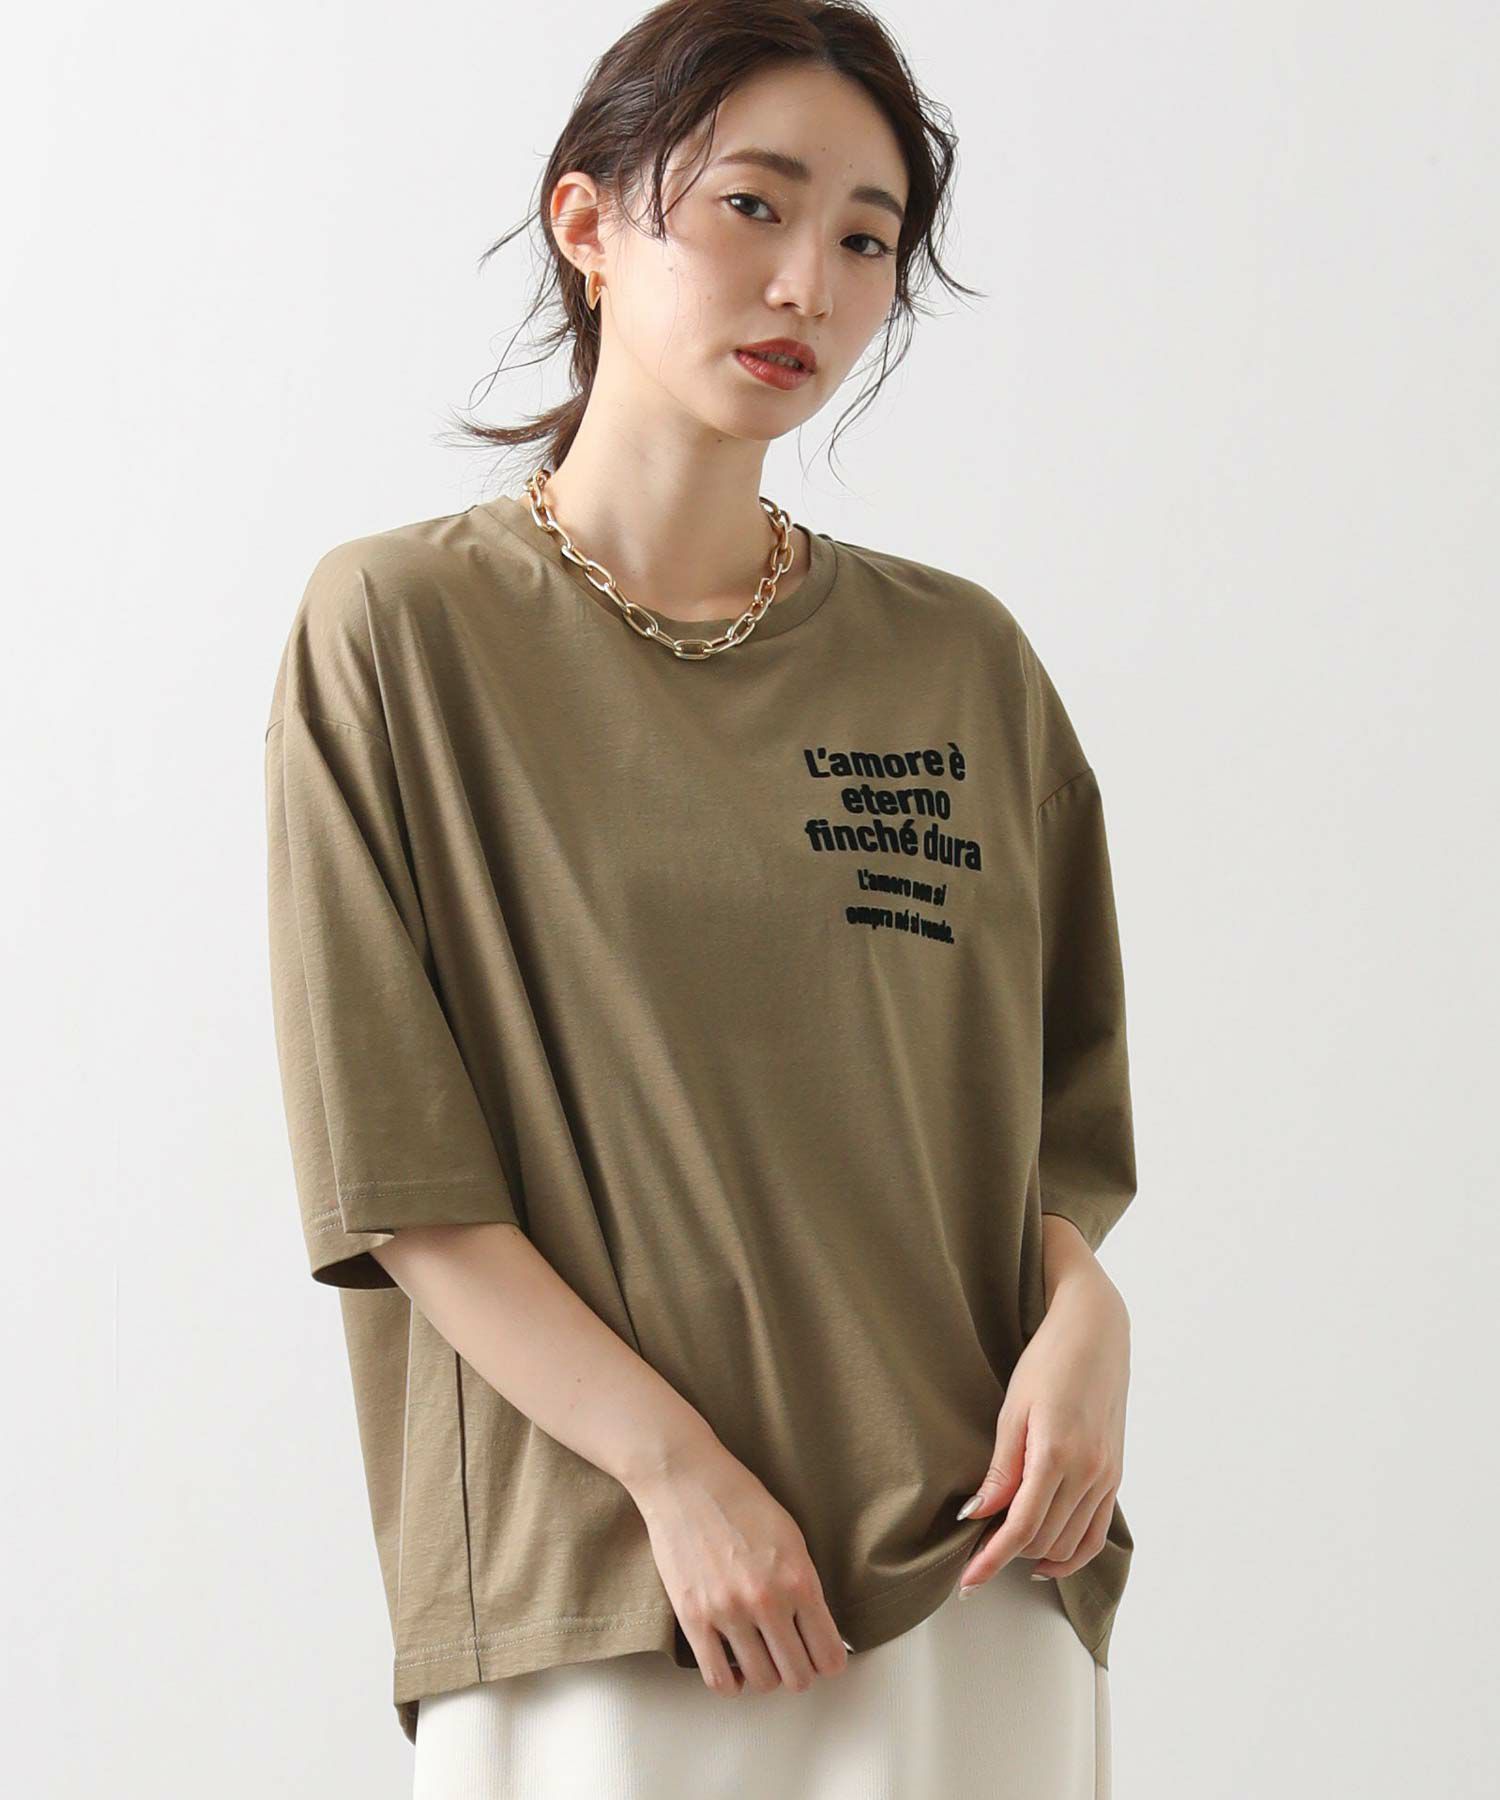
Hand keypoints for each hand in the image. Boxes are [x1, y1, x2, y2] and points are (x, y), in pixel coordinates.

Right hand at [628, 1437, 850, 1695]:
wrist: (688, 1479)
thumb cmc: (741, 1500)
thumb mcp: (792, 1537)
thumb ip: (805, 1584)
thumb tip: (816, 1629)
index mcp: (799, 1579)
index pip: (829, 1655)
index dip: (829, 1662)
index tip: (823, 1658)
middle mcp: (767, 1601)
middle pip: (798, 1676)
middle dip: (800, 1672)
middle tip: (792, 1658)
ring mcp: (728, 1612)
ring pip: (762, 1682)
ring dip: (767, 1676)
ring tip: (763, 1658)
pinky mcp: (693, 1619)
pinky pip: (719, 1679)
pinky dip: (733, 1684)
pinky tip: (736, 1668)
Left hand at [956, 1253, 1129, 1588]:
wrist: (1096, 1330)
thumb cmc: (1048, 1360)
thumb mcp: (1013, 1409)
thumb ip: (1000, 1468)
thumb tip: (977, 1515)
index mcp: (1058, 1454)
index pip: (1021, 1528)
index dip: (992, 1560)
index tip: (967, 1582)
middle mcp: (1089, 1472)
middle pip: (1044, 1541)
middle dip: (1007, 1555)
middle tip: (975, 1551)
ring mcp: (1107, 1476)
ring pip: (1071, 1544)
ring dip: (1036, 1555)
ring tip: (1004, 1550)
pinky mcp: (1116, 1475)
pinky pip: (1096, 1532)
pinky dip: (1072, 1552)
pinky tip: (1046, 1556)